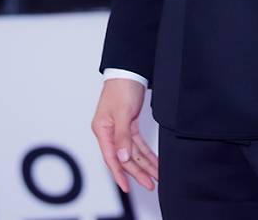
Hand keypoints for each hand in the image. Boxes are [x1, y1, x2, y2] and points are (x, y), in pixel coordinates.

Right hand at [91, 78, 157, 193]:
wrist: (129, 70)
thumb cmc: (121, 86)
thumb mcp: (122, 112)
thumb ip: (121, 136)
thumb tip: (122, 157)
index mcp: (102, 129)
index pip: (111, 157)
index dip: (120, 174)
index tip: (127, 187)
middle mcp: (109, 132)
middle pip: (124, 157)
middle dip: (137, 171)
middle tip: (150, 183)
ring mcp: (119, 129)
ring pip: (132, 152)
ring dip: (144, 164)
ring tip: (155, 176)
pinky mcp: (129, 124)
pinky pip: (138, 143)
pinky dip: (146, 152)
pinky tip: (153, 161)